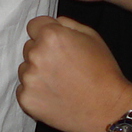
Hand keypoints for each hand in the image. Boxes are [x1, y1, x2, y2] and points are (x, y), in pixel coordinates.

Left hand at [17, 15, 131, 131]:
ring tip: (60, 84)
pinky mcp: (26, 99)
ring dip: (37, 74)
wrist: (107, 108)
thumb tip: (53, 23)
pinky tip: (54, 96)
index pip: (34, 26)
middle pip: (29, 48)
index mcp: (50, 36)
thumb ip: (67, 24)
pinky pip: (24, 90)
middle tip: (62, 67)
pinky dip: (36, 93)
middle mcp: (35, 55)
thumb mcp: (92, 36)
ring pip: (25, 69)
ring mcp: (28, 78)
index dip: (46, 34)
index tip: (57, 45)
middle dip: (42, 54)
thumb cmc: (103, 71)